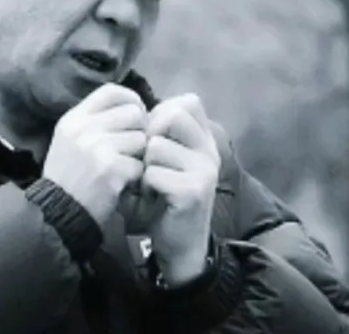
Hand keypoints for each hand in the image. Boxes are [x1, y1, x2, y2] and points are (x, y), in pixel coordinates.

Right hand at [42, 83, 147, 228]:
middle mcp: (84, 128)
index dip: (131, 99)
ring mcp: (97, 147)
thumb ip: (96, 121)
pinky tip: (122, 183)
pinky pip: (140, 164)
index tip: (138, 113)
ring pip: (141, 139)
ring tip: (124, 167)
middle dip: (140, 130)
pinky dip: (136, 177)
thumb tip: (134, 108)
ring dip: (139, 155)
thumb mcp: (71, 140)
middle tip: (134, 148)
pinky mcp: (111, 169)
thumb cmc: (67, 176)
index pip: (111, 91)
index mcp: (74, 118)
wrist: (56, 214)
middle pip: (133, 113)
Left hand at [142, 94, 221, 285]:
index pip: (187, 102)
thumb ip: (160, 135)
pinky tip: (150, 198)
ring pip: (156, 145)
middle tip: (146, 161)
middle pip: (173, 114)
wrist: (180, 246)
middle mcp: (210, 150)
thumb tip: (139, 113)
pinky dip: (143, 186)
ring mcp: (205, 170)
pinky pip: (153, 173)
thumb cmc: (164, 200)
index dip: (161, 113)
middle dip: (149, 135)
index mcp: (205, 140)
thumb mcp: (166, 162)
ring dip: (143, 165)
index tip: (152, 138)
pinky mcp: (193, 190)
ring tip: (148, 184)